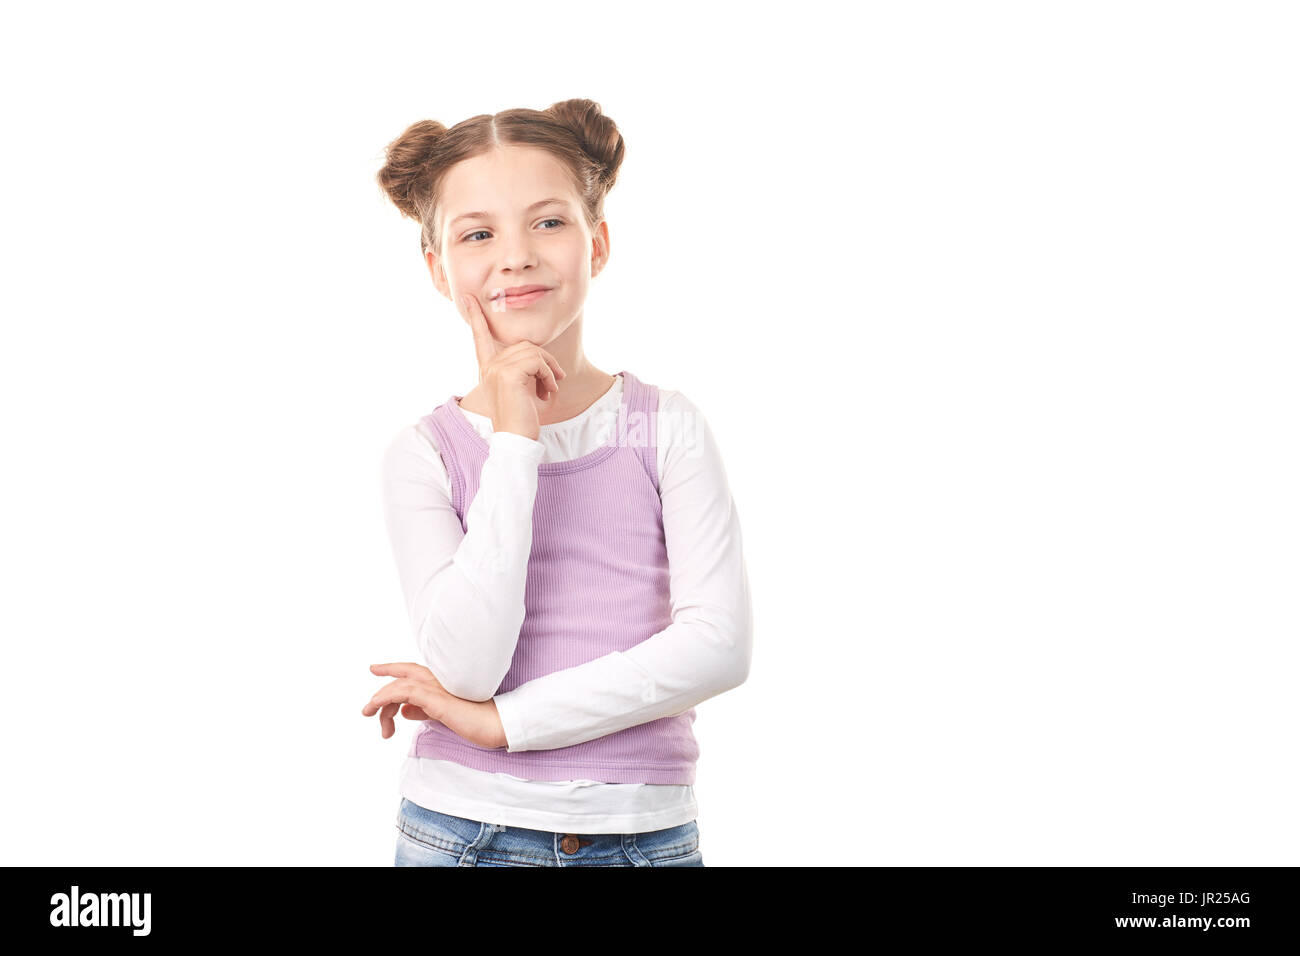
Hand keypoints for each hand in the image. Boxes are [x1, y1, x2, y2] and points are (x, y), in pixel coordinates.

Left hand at [361, 662, 507, 749]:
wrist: (497, 723)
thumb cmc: (477, 720)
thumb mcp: (443, 716)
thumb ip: (424, 711)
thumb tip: (404, 711)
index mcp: (441, 682)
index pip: (412, 672)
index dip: (392, 669)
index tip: (374, 669)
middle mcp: (438, 680)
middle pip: (402, 679)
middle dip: (381, 693)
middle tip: (367, 711)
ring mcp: (437, 687)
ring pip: (399, 686)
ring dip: (379, 700)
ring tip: (370, 716)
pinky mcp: (436, 698)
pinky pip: (404, 692)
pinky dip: (387, 697)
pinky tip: (377, 707)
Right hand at [458, 292, 565, 440]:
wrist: (516, 439)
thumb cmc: (522, 418)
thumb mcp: (522, 388)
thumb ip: (523, 369)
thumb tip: (538, 355)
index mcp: (488, 368)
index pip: (480, 337)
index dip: (475, 316)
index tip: (468, 297)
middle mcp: (489, 366)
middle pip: (524, 344)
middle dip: (544, 360)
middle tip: (554, 380)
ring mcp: (496, 369)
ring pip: (533, 352)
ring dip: (549, 370)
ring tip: (549, 389)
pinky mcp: (508, 374)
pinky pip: (537, 362)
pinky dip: (549, 376)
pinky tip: (548, 392)